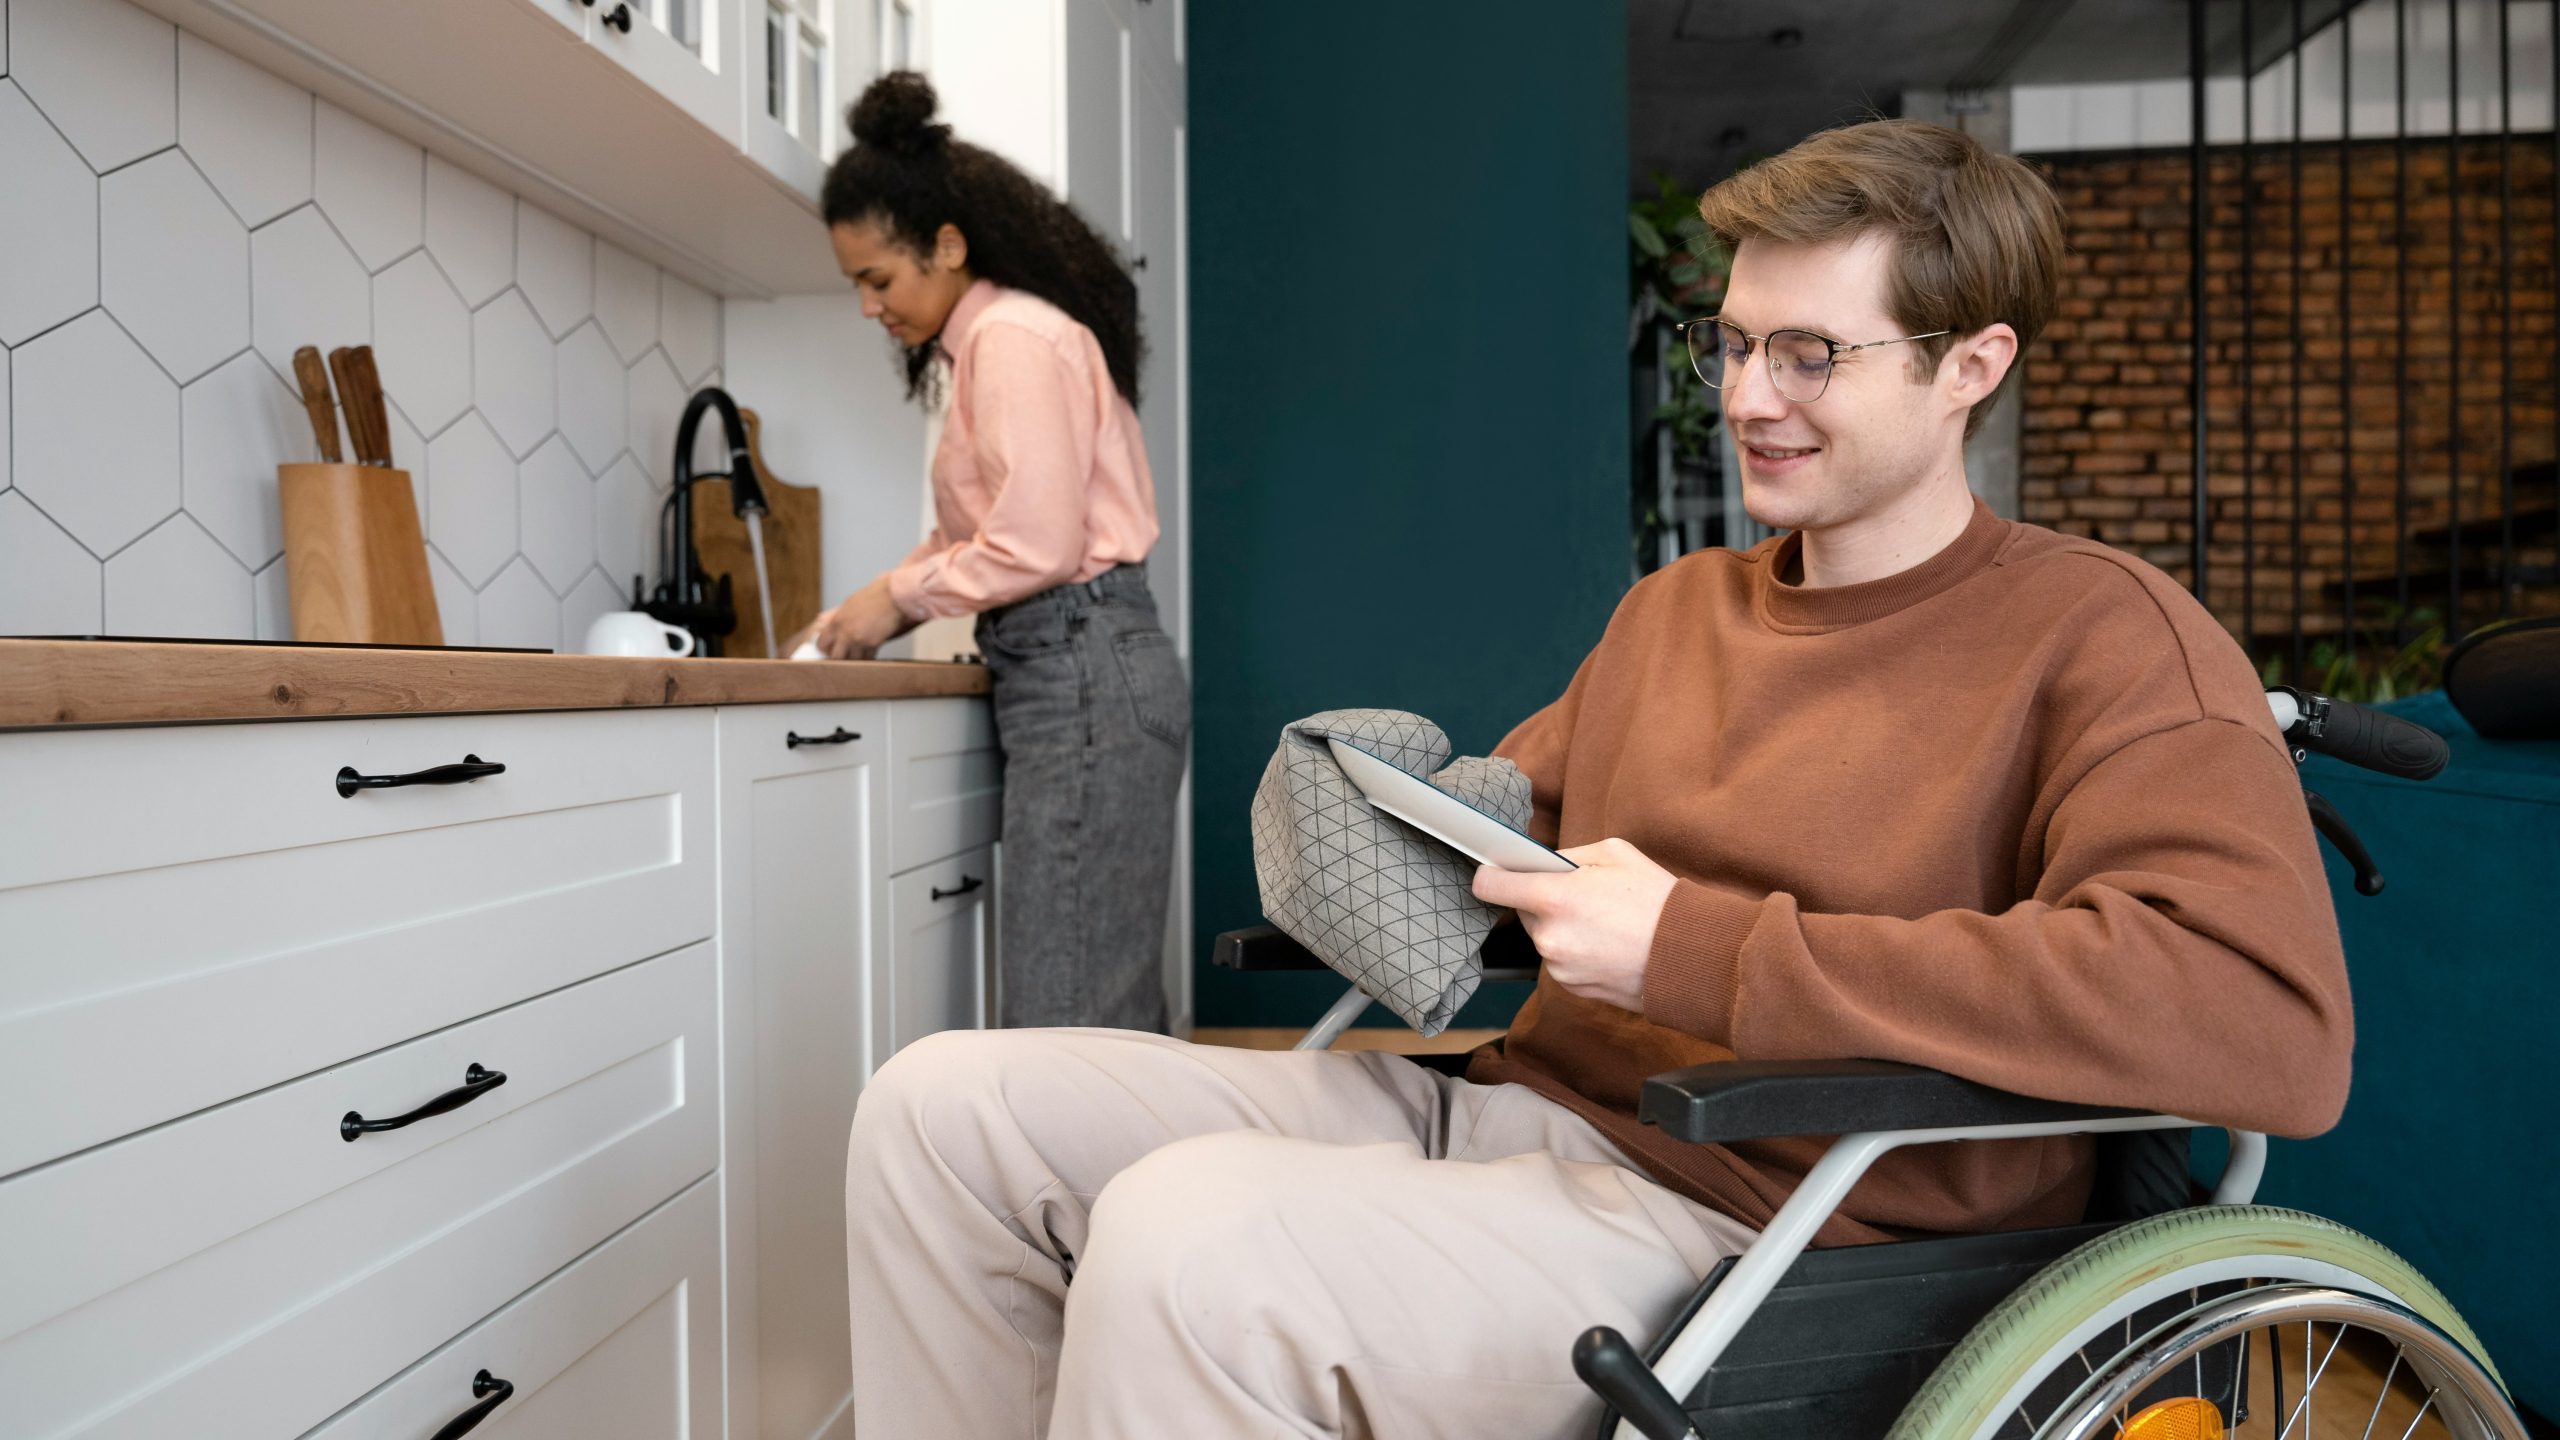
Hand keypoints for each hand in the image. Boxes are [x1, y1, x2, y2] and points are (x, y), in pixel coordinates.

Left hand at [802, 577, 906, 658]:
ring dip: (854, 660)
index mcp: (836, 621)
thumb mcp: (849, 604)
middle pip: (835, 657)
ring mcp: (859, 640)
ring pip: (852, 661)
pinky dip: (868, 657)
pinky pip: (868, 658)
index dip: (825, 648)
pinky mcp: (873, 644)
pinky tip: (870, 652)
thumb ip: (834, 615)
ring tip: (858, 655)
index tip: (829, 649)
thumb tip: (820, 620)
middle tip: (843, 656)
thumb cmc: (873, 596)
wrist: (893, 597)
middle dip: (839, 658)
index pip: (822, 643)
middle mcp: (845, 633)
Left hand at [1471, 838, 1678, 1013]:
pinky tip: (1607, 944)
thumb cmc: (1657, 901)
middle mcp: (1548, 937)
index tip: (1496, 871)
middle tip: (1583, 896)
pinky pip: (1561, 960)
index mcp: (1554, 898)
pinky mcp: (1572, 988)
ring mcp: (1559, 967)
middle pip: (1522, 910)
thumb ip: (1568, 856)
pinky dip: (1576, 951)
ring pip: (1543, 937)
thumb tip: (1541, 862)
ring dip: (1562, 927)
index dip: (1491, 875)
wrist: (1689, 957)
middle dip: (1544, 900)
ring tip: (1603, 922)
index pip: (1491, 886)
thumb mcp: (1615, 854)